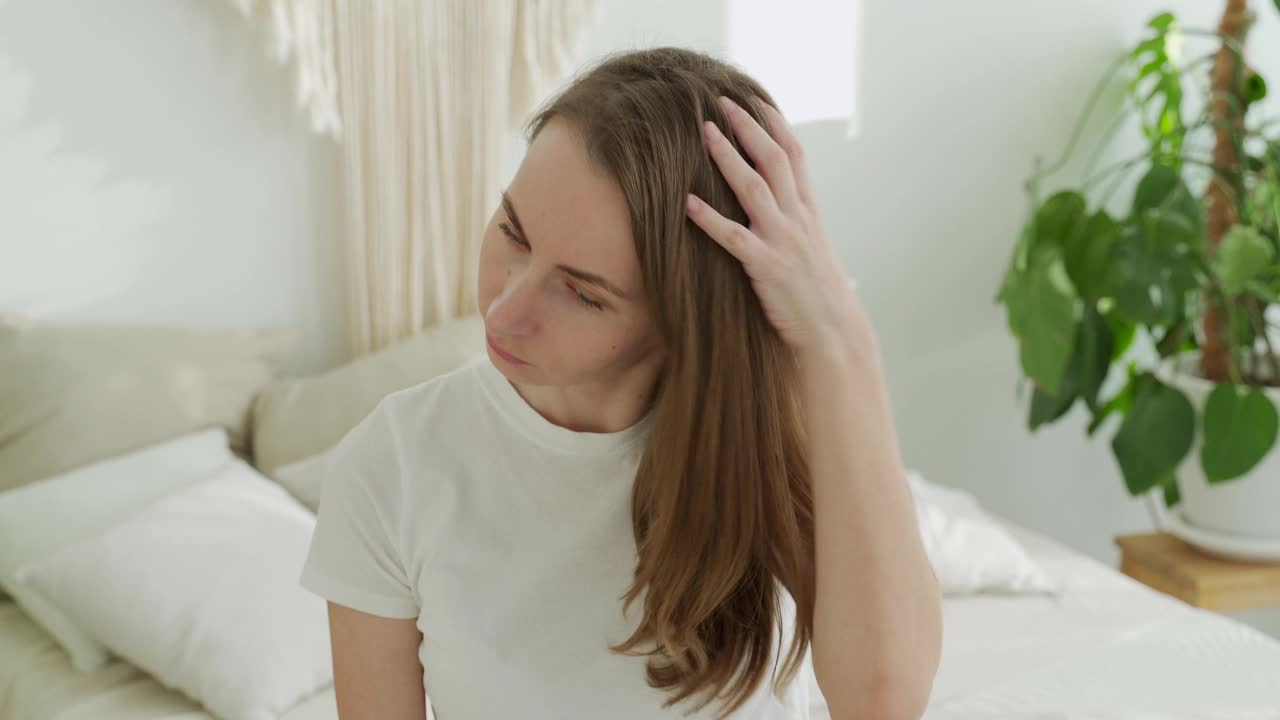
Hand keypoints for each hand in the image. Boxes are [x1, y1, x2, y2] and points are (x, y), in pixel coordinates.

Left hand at [686, 96, 857, 356]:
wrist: (835, 333)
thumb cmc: (819, 298)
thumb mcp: (813, 252)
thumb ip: (797, 226)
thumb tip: (781, 209)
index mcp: (809, 213)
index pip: (794, 156)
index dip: (774, 125)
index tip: (755, 100)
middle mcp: (798, 219)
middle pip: (773, 160)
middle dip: (748, 128)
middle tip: (722, 103)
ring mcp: (783, 241)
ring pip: (754, 188)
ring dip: (727, 158)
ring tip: (704, 133)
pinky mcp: (767, 267)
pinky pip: (734, 238)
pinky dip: (709, 219)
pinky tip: (687, 203)